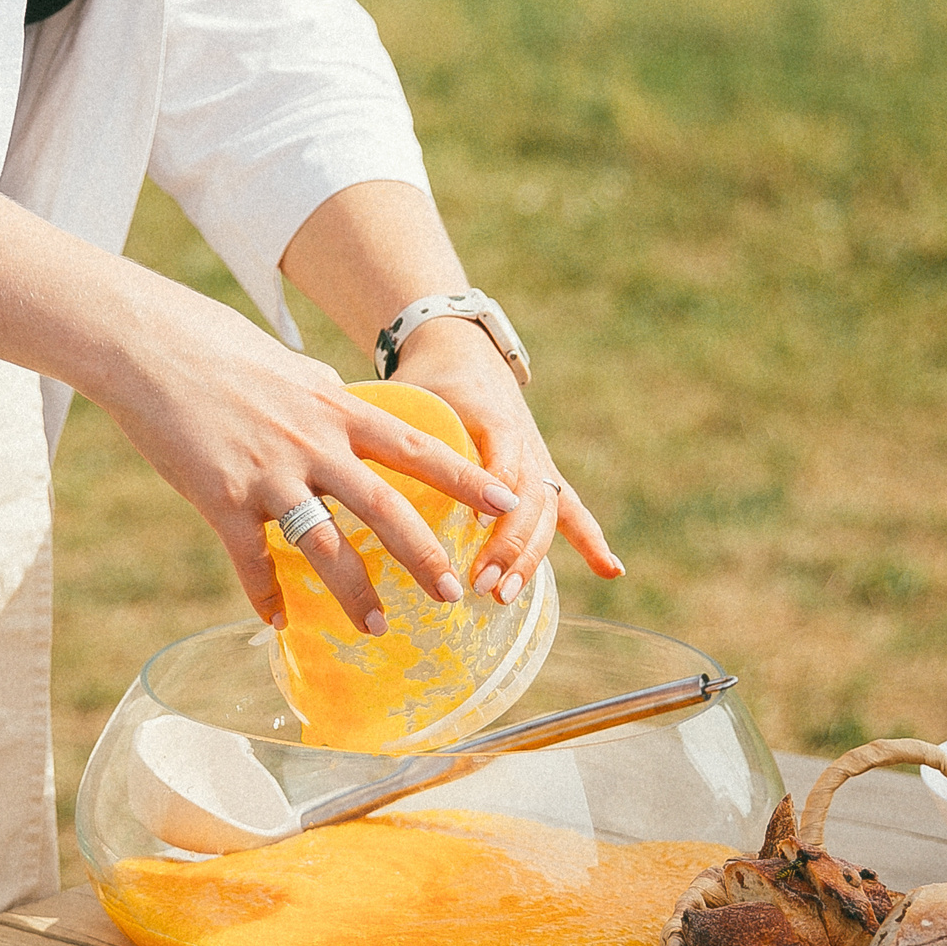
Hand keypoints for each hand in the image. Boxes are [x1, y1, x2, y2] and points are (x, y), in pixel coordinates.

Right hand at [94, 290, 524, 634]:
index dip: (464, 477)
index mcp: (334, 408)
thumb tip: (342, 397)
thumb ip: (323, 393)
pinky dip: (265, 596)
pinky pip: (251, 561)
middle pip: (385, 508)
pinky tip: (276, 623)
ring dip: (355, 593)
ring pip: (325, 547)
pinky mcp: (221, 499)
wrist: (147, 346)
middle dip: (425, 555)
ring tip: (378, 627)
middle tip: (454, 594)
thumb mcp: (288, 365)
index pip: (416, 447)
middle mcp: (312, 444)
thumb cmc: (215, 347)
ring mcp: (267, 475)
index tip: (504, 501)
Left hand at [385, 315, 622, 600]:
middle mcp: (522, 440)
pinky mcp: (543, 473)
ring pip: (546, 513)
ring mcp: (537, 460)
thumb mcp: (406, 398)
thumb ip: (382, 431)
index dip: (494, 493)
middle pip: (527, 499)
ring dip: (530, 557)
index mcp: (489, 417)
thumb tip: (335, 478)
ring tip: (504, 595)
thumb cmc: (425, 380)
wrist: (462, 350)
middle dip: (508, 545)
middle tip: (481, 582)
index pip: (500, 458)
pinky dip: (591, 538)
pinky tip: (611, 570)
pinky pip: (572, 509)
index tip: (477, 527)